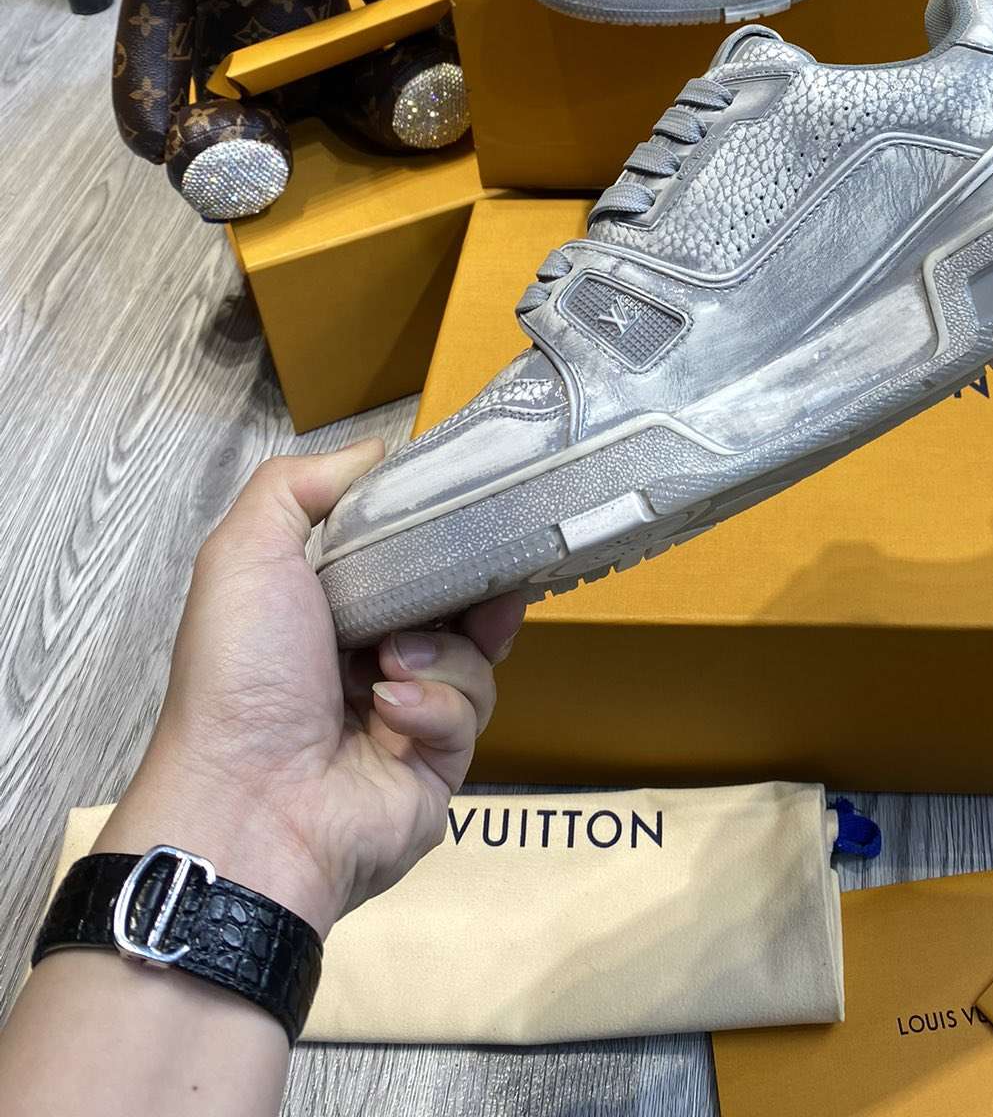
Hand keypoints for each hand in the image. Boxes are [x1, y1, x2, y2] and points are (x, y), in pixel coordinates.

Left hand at [96, 440, 524, 937]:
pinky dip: (434, 704)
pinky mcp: (438, 766)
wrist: (249, 803)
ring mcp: (407, 717)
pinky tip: (390, 711)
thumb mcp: (245, 553)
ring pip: (474, 657)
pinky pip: (469, 714)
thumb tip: (375, 451)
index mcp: (323, 613)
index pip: (401, 560)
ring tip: (391, 661)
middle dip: (471, 585)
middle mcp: (366, 662)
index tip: (471, 507)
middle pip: (453, 605)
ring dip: (440, 651)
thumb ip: (299, 486)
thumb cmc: (241, 674)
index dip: (435, 534)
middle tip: (487, 570)